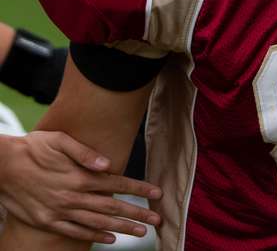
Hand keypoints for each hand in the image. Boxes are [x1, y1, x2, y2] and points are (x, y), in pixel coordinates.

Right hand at [0, 131, 160, 244]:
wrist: (1, 167)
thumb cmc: (32, 148)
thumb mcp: (59, 140)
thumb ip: (85, 152)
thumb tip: (109, 164)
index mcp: (80, 176)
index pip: (118, 184)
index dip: (140, 189)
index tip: (158, 194)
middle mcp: (73, 196)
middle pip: (113, 207)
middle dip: (138, 213)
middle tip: (157, 220)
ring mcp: (60, 211)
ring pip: (98, 223)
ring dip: (122, 228)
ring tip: (141, 232)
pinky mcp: (47, 221)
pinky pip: (75, 232)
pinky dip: (94, 236)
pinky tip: (109, 238)